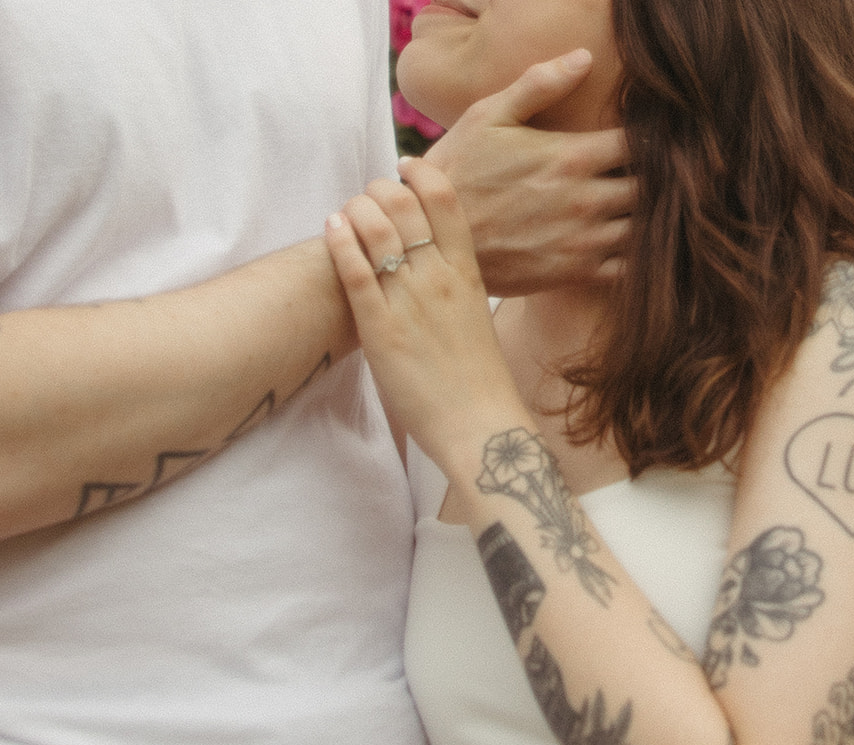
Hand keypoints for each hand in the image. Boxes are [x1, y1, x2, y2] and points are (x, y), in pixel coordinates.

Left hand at [324, 162, 525, 465]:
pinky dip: (338, 241)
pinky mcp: (381, 329)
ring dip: (353, 210)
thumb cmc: (480, 379)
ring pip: (373, 229)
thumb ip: (456, 281)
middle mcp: (439, 278)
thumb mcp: (477, 315)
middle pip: (401, 204)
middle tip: (367, 201)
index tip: (403, 170)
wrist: (481, 427)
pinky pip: (354, 271)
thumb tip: (432, 257)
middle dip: (376, 190)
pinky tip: (332, 229)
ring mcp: (409, 302)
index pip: (444, 199)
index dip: (418, 172)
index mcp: (468, 273)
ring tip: (345, 218)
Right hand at [425, 50, 633, 295]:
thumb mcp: (490, 115)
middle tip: (654, 174)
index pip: (640, 142)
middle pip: (652, 187)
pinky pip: (629, 268)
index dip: (652, 137)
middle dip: (659, 179)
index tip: (649, 136)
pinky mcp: (577, 273)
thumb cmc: (460, 169)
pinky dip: (638, 256)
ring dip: (651, 217)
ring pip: (647, 228)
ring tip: (645, 206)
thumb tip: (584, 57)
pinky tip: (629, 242)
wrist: (433, 235)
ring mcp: (585, 240)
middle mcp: (586, 199)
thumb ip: (540, 84)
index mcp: (572, 156)